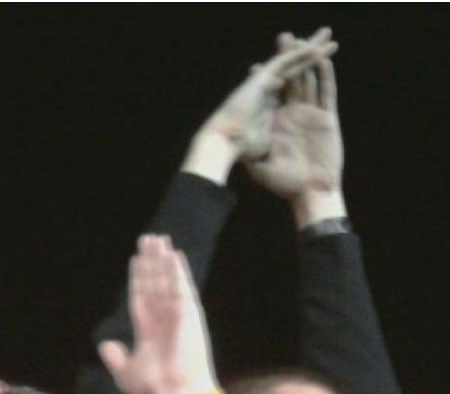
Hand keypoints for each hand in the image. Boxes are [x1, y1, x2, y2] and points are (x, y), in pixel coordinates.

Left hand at [99, 235, 216, 393]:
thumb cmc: (152, 387)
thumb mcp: (124, 372)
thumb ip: (115, 356)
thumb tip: (104, 345)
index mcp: (149, 330)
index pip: (141, 297)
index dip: (138, 278)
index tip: (135, 260)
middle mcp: (163, 319)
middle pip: (154, 283)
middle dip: (150, 262)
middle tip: (147, 239)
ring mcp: (177, 314)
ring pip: (166, 280)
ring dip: (161, 260)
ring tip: (157, 239)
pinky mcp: (188, 313)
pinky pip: (182, 286)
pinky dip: (177, 270)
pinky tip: (172, 254)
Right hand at [184, 30, 334, 182]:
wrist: (221, 145)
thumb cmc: (240, 154)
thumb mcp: (264, 151)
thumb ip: (274, 147)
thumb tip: (279, 155)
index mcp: (271, 112)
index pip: (291, 92)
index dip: (304, 82)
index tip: (317, 77)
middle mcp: (270, 95)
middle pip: (295, 73)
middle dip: (310, 59)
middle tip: (326, 44)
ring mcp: (266, 85)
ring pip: (292, 62)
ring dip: (309, 48)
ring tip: (327, 35)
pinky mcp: (263, 80)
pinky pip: (286, 63)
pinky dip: (299, 53)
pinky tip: (316, 46)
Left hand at [244, 35, 342, 203]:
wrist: (310, 192)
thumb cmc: (286, 185)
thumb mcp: (261, 169)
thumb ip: (249, 156)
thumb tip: (230, 152)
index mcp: (278, 123)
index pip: (271, 96)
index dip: (264, 80)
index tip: (254, 67)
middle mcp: (294, 114)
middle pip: (291, 79)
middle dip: (288, 58)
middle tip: (282, 37)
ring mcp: (311, 114)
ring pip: (310, 80)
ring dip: (307, 60)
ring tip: (303, 40)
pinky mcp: (327, 118)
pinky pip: (326, 93)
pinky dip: (325, 77)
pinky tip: (322, 61)